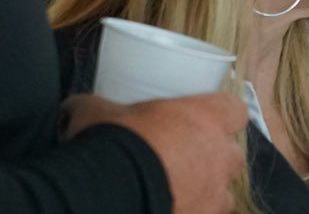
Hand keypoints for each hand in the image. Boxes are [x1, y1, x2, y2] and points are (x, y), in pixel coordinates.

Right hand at [62, 92, 246, 213]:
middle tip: (183, 164)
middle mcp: (220, 155)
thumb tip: (73, 107)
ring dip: (207, 195)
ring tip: (176, 197)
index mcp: (206, 117)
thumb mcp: (97, 113)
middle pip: (233, 156)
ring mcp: (215, 195)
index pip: (234, 110)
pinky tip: (171, 211)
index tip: (203, 122)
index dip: (221, 116)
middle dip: (214, 161)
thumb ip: (96, 106)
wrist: (106, 195)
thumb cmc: (112, 142)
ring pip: (224, 196)